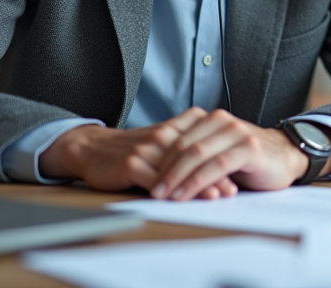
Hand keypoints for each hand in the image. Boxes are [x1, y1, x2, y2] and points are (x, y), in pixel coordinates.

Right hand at [38, 108, 236, 198]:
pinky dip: (170, 191)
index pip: (203, 145)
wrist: (92, 148)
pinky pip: (155, 180)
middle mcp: (163, 136)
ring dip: (198, 185)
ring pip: (179, 169)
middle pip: (195, 157)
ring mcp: (147, 149)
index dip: (221, 161)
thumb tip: (217, 159)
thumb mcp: (160, 138)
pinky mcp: (131, 164)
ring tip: (215, 197)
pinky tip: (181, 201)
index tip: (239, 175)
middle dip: (215, 175)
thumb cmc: (131, 148)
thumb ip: (185, 143)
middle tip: (232, 191)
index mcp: (174, 129)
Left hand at [151, 110, 330, 199]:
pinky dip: (198, 182)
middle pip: (183, 145)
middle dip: (164, 170)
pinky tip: (187, 194)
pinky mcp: (248, 149)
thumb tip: (159, 171)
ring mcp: (236, 133)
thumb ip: (196, 153)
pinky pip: (216, 166)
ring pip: (197, 154)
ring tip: (164, 196)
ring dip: (177, 177)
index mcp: (210, 118)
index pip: (176, 136)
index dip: (158, 158)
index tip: (145, 178)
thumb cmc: (248, 158)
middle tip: (152, 190)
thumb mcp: (218, 151)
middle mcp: (222, 120)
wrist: (286, 157)